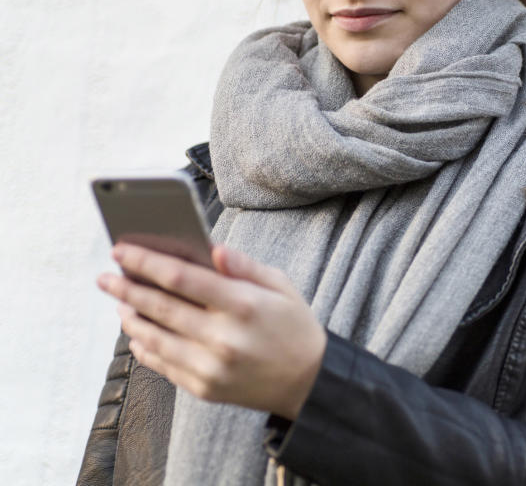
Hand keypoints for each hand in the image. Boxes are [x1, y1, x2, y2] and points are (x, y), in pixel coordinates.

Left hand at [97, 243, 326, 419]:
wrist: (308, 382)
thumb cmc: (293, 326)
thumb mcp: (281, 286)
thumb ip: (245, 266)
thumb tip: (213, 247)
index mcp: (243, 305)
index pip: (182, 277)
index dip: (147, 262)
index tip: (122, 250)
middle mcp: (223, 337)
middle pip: (161, 307)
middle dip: (127, 288)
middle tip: (106, 276)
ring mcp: (211, 366)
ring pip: (155, 338)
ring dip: (131, 318)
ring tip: (119, 302)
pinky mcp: (204, 388)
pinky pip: (163, 365)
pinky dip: (144, 348)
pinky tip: (137, 333)